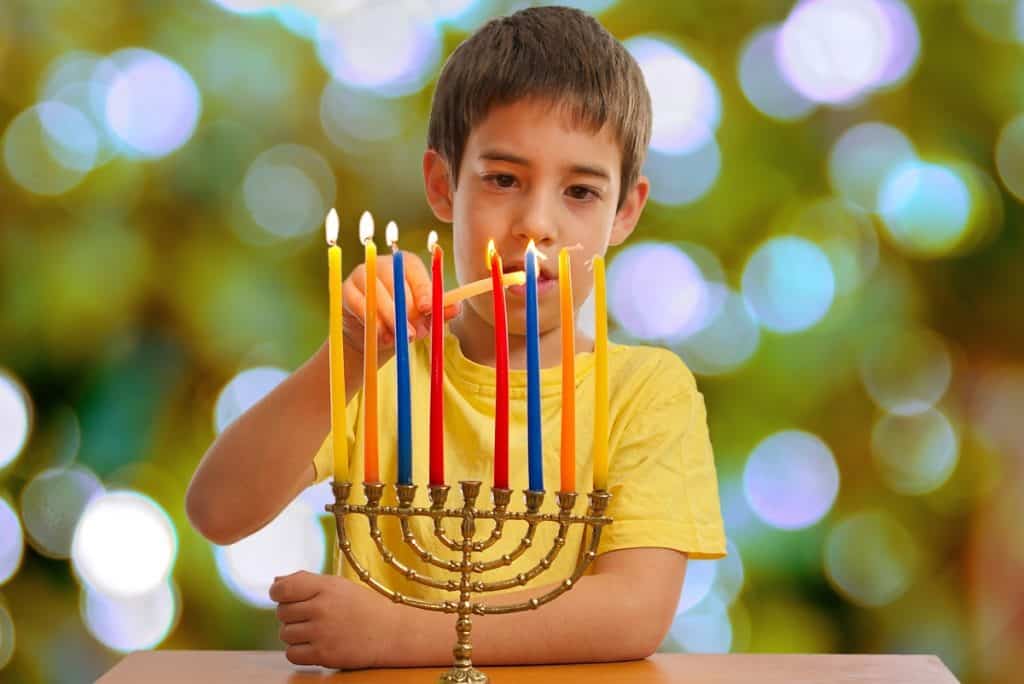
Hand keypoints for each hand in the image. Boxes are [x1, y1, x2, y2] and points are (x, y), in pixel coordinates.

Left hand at [271, 570, 393, 669]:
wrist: (390, 633)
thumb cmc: (362, 606)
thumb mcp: (338, 585)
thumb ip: (306, 581)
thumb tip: (275, 584)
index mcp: (326, 586)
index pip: (282, 589)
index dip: (278, 594)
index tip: (285, 597)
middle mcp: (322, 608)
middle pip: (281, 613)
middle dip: (292, 615)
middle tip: (311, 616)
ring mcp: (322, 633)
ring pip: (285, 634)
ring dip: (295, 634)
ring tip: (316, 630)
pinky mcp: (324, 655)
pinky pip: (291, 654)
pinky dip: (299, 651)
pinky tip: (315, 645)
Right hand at [342, 250, 459, 360]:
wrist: (374, 335)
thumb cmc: (403, 319)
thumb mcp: (423, 317)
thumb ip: (438, 311)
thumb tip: (456, 308)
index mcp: (406, 263)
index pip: (414, 270)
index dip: (422, 289)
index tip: (428, 309)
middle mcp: (383, 263)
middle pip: (394, 281)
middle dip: (406, 310)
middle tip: (414, 333)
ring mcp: (363, 274)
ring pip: (376, 294)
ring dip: (389, 319)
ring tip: (399, 340)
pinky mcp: (347, 290)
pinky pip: (360, 305)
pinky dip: (372, 323)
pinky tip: (382, 338)